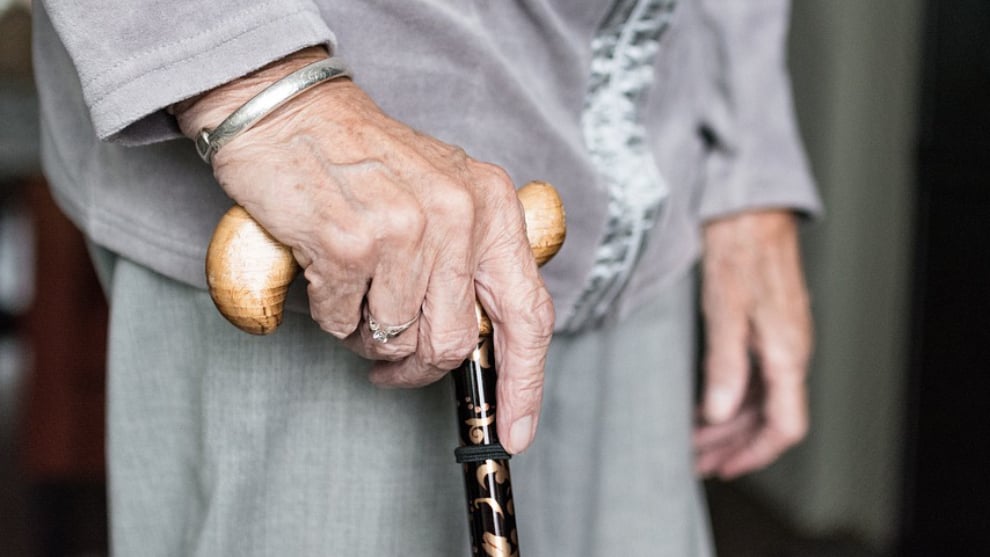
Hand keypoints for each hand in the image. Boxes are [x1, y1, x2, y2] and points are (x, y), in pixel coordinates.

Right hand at [174, 48, 553, 453]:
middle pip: (453, 342)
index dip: (524, 382)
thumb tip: (477, 344)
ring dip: (368, 333)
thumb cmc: (365, 159)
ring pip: (396, 339)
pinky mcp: (350, 244)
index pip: (527, 312)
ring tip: (354, 289)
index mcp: (491, 205)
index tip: (515, 431)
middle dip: (418, 363)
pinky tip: (325, 271)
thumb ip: (471, 258)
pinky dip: (331, 315)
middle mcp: (457, 215)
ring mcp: (405, 230)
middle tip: (389, 354)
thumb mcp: (444, 191)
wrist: (290, 110)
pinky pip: (344, 324)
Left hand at [694, 210, 811, 478]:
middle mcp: (791, 351)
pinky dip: (732, 397)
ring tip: (694, 438)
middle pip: (770, 418)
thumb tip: (718, 414)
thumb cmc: (740, 249)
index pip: (784, 427)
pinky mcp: (769, 326)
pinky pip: (758, 377)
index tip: (719, 468)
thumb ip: (724, 365)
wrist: (751, 206)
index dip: (752, 454)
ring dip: (730, 424)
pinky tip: (706, 401)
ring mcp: (782, 339)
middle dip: (732, 445)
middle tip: (693, 459)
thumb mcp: (724, 309)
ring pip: (762, 399)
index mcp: (786, 353)